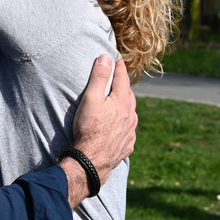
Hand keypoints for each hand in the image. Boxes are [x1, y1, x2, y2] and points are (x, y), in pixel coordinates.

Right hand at [66, 56, 135, 199]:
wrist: (92, 161)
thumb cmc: (89, 128)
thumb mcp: (91, 99)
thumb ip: (100, 77)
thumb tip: (106, 58)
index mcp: (123, 101)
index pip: (123, 78)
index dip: (120, 67)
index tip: (118, 59)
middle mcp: (131, 116)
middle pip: (130, 96)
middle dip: (124, 87)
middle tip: (119, 80)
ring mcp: (130, 132)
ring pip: (131, 114)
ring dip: (126, 107)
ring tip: (119, 104)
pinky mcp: (127, 145)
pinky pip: (129, 131)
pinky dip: (125, 125)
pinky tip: (119, 127)